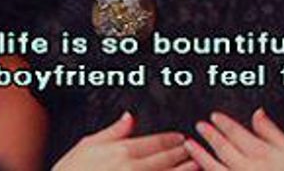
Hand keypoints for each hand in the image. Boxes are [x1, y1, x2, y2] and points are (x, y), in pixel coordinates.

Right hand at [54, 112, 196, 170]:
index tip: (182, 139)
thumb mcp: (86, 146)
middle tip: (194, 150)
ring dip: (187, 170)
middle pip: (168, 159)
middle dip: (184, 153)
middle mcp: (134, 169)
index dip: (173, 140)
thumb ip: (113, 132)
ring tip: (197, 166)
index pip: (157, 142)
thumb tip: (129, 117)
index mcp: (122, 151)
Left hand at [186, 109, 283, 170]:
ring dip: (200, 156)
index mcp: (264, 154)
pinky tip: (201, 169)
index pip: (237, 134)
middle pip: (223, 149)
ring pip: (216, 168)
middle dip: (209, 136)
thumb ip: (272, 131)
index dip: (223, 123)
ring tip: (189, 145)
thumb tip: (257, 112)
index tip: (213, 116)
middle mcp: (249, 169)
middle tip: (198, 126)